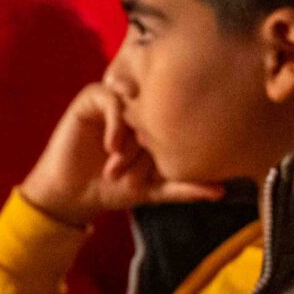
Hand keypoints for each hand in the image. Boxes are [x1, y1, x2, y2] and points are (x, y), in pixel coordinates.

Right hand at [19, 85, 228, 229]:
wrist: (72, 195)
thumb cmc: (112, 189)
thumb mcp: (153, 190)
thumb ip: (185, 188)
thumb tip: (222, 191)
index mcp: (153, 123)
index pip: (174, 118)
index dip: (168, 145)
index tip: (156, 173)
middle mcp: (136, 108)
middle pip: (157, 108)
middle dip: (148, 141)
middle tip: (136, 170)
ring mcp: (114, 101)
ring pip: (135, 102)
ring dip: (131, 133)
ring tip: (119, 160)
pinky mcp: (91, 99)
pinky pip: (110, 98)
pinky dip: (115, 122)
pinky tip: (111, 147)